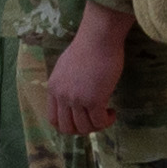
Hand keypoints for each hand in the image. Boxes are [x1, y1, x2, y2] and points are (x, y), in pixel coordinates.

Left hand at [45, 5, 130, 136]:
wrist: (98, 38)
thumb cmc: (87, 47)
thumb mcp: (66, 66)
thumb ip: (66, 83)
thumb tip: (73, 96)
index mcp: (53, 88)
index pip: (53, 119)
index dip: (68, 125)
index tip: (81, 119)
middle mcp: (62, 96)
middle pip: (67, 128)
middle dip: (83, 129)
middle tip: (95, 120)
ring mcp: (77, 99)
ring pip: (85, 128)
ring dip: (97, 126)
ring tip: (106, 114)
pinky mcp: (94, 100)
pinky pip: (99, 122)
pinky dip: (107, 121)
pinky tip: (112, 112)